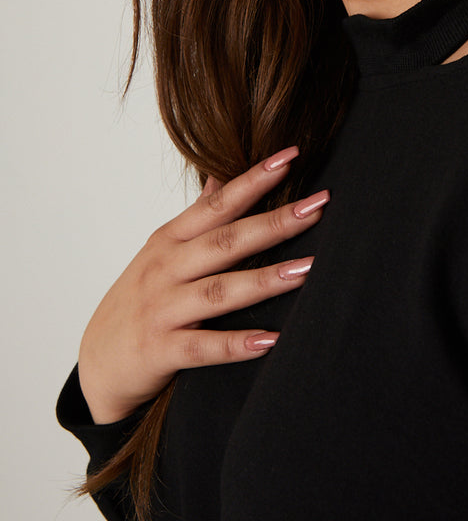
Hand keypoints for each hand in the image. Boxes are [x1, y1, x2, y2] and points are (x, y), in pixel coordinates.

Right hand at [77, 147, 327, 424]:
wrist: (97, 364)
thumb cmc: (140, 301)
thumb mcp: (162, 252)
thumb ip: (196, 218)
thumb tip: (222, 177)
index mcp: (169, 240)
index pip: (217, 203)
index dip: (253, 179)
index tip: (291, 156)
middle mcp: (165, 269)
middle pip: (225, 241)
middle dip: (273, 222)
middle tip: (317, 206)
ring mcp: (160, 309)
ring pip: (218, 291)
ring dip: (264, 280)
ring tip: (307, 269)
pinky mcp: (159, 351)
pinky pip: (202, 347)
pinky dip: (235, 344)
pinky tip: (271, 340)